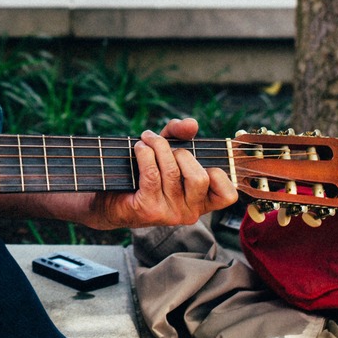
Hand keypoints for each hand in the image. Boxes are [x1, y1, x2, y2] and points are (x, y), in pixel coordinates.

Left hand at [86, 117, 237, 228]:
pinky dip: (145, 154)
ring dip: (158, 146)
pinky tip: (139, 148)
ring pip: (173, 171)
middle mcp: (190, 212)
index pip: (228, 195)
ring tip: (146, 139)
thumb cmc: (144, 172)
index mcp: (202, 201)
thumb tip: (192, 124)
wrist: (109, 198)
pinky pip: (152, 174)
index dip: (220, 174)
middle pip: (200, 177)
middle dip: (181, 153)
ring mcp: (170, 214)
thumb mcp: (167, 148)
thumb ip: (181, 134)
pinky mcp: (149, 210)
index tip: (201, 159)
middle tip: (164, 146)